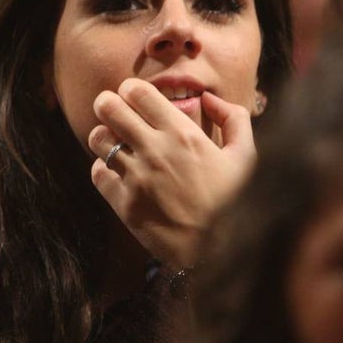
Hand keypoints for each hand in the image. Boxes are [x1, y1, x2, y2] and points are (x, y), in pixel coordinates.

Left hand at [87, 78, 256, 268]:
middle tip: (113, 111)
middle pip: (108, 107)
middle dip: (107, 104)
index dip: (130, 90)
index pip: (136, 91)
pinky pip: (96, 172)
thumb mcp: (246, 156)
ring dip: (104, 137)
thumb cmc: (234, 202)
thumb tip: (209, 98)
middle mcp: (155, 150)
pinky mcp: (124, 204)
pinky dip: (103, 169)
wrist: (218, 252)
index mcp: (182, 133)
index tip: (135, 98)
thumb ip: (234, 118)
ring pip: (97, 139)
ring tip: (116, 143)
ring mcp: (136, 177)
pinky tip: (118, 172)